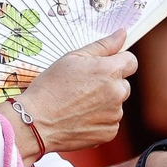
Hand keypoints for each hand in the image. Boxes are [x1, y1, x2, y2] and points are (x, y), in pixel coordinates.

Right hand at [17, 29, 135, 152]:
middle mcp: (117, 92)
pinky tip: (79, 118)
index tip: (103, 68)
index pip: (131, 61)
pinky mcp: (109, 132)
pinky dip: (98, 121)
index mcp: (110, 70)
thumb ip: (102, 45)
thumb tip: (122, 34)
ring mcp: (114, 114)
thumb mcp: (72, 58)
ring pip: (115, 104)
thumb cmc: (50, 88)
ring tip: (78, 105)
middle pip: (123, 84)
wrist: (36, 122)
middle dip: (109, 84)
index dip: (117, 62)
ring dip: (103, 103)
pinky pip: (109, 122)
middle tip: (83, 88)